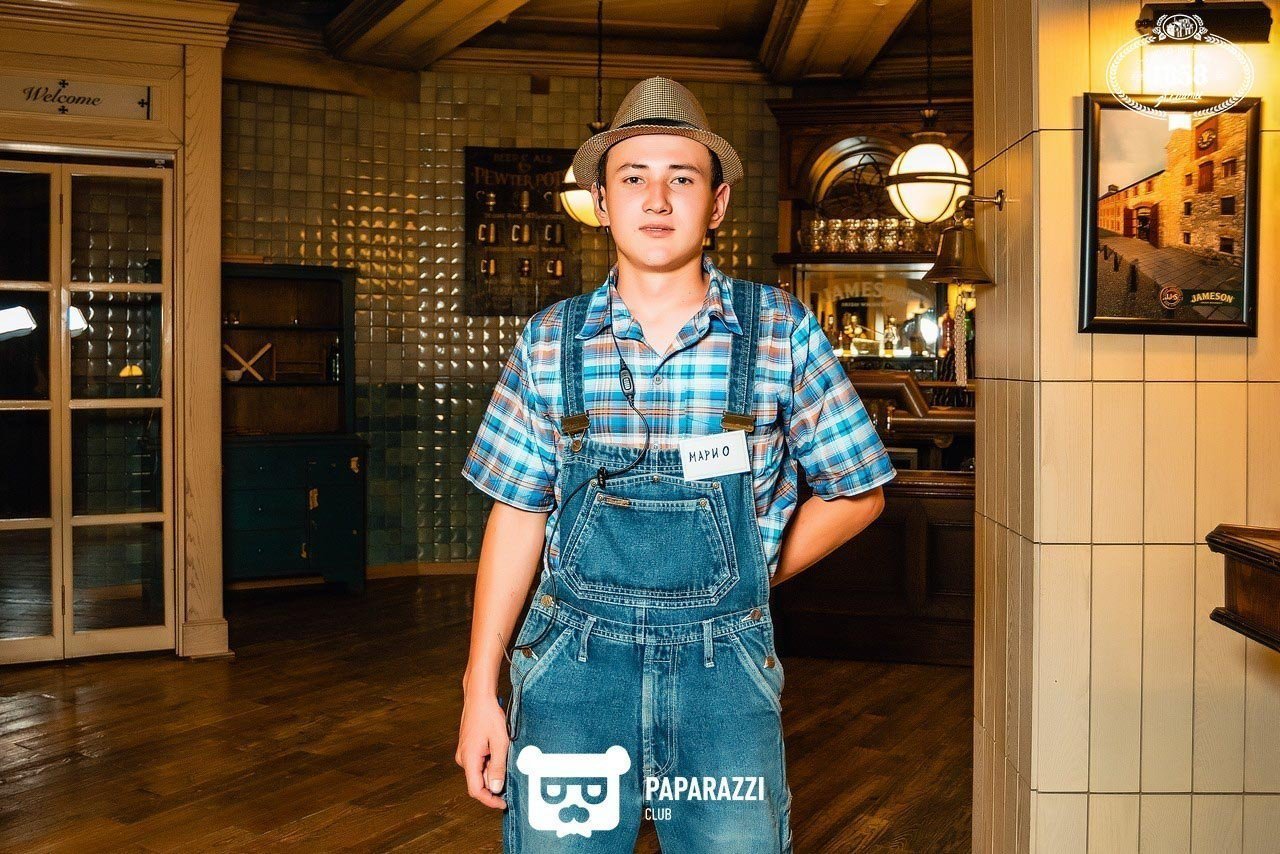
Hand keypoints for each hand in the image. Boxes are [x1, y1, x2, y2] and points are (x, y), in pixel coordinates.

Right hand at [456, 691, 509, 808]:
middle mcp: (463, 758)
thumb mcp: (500, 742)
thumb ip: (498, 767)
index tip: (503, 803)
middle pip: (478, 782)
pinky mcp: (468, 748)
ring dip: (493, 770)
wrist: (479, 696)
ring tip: (506, 754)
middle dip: (495, 783)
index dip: (489, 800)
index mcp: (469, 759)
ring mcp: (465, 753)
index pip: (475, 790)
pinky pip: (479, 762)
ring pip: (480, 772)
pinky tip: (499, 749)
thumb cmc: (489, 715)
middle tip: (512, 775)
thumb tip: (495, 789)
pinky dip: (491, 762)